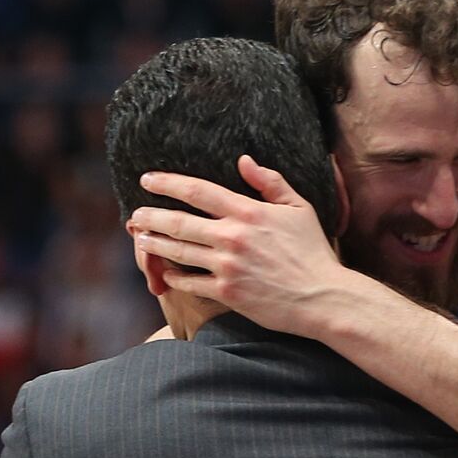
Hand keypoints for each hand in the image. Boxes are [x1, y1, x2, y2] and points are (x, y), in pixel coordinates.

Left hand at [133, 155, 350, 336]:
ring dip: (154, 243)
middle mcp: (232, 236)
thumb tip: (243, 160)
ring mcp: (227, 266)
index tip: (148, 179)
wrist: (323, 297)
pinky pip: (190, 283)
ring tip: (140, 237)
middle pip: (179, 221)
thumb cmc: (313, 252)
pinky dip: (174, 277)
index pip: (197, 191)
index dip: (167, 182)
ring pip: (178, 251)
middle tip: (134, 213)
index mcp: (248, 212)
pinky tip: (166, 272)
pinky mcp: (227, 293)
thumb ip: (270, 182)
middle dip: (150, 215)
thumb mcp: (299, 208)